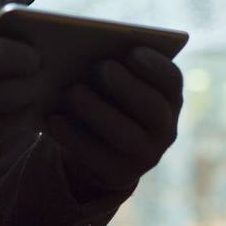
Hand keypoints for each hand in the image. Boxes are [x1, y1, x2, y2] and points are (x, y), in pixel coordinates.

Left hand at [46, 46, 182, 194]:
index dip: (155, 65)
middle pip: (152, 107)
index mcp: (168, 98)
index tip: (132, 51)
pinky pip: (96, 156)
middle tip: (100, 66)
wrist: (93, 146)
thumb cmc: (104, 98)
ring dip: (98, 111)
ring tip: (73, 92)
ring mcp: (145, 156)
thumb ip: (110, 65)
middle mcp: (164, 129)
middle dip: (126, 85)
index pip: (171, 80)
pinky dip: (72, 136)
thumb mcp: (111, 82)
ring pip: (125, 134)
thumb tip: (85, 50)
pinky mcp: (119, 175)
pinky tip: (53, 120)